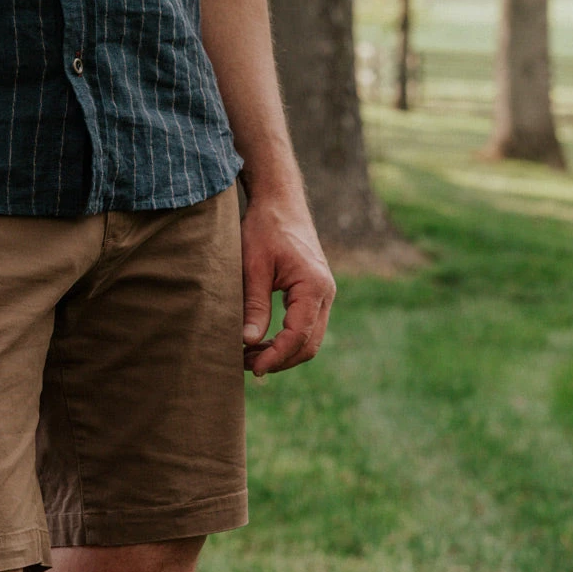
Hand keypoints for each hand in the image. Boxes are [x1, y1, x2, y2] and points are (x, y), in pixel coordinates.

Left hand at [240, 191, 335, 376]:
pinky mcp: (314, 294)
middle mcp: (325, 293)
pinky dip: (286, 340)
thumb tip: (249, 342)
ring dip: (282, 353)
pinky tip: (260, 343)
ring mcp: (323, 294)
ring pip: (309, 339)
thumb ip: (254, 305)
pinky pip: (306, 327)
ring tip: (249, 357)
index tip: (252, 368)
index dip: (275, 357)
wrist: (280, 203)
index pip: (298, 336)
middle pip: (309, 344)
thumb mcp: (253, 267)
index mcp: (314, 286)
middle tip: (247, 366)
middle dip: (280, 360)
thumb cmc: (265, 229)